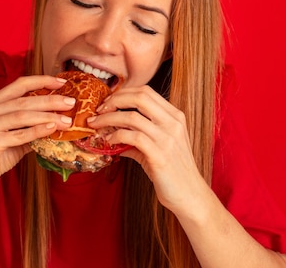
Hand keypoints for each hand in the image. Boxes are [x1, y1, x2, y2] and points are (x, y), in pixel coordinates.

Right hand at [0, 75, 74, 199]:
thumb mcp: (12, 137)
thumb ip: (29, 126)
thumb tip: (58, 119)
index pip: (18, 85)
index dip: (41, 81)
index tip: (61, 82)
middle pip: (23, 100)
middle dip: (50, 100)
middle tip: (71, 102)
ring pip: (22, 116)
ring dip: (48, 116)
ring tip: (67, 120)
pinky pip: (20, 135)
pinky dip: (38, 131)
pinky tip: (52, 128)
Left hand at [88, 85, 206, 212]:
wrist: (190, 194)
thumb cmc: (173, 170)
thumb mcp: (159, 146)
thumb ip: (139, 135)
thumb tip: (112, 131)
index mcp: (175, 116)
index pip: (146, 91)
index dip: (123, 93)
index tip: (107, 102)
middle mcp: (173, 123)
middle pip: (139, 97)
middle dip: (114, 100)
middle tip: (99, 110)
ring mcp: (167, 138)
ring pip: (131, 117)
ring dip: (108, 119)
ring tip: (96, 125)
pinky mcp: (160, 155)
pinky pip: (132, 137)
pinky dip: (116, 136)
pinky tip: (109, 141)